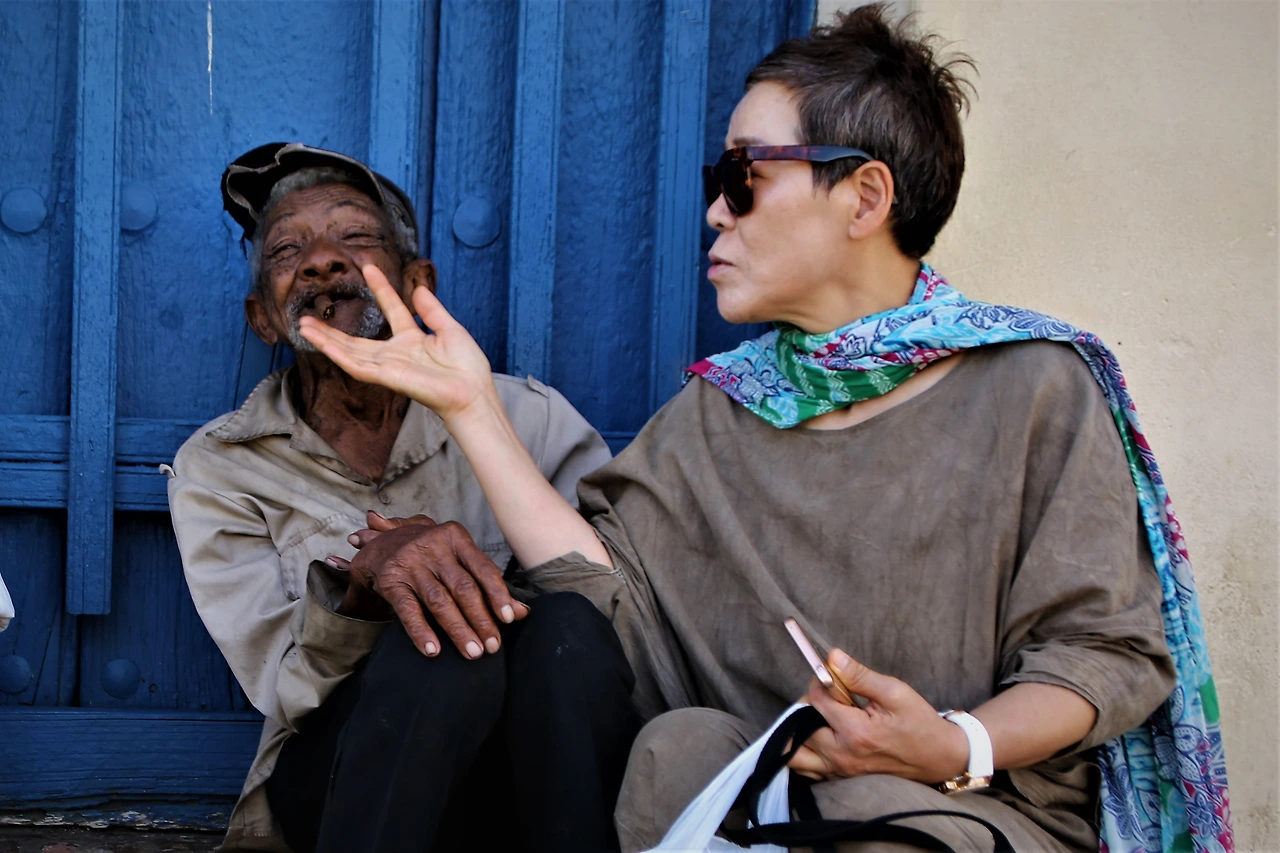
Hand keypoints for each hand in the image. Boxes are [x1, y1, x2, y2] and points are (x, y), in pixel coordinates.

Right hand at [299, 264, 497, 422]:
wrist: (473, 393)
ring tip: (304, 325)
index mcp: (413, 341)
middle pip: (356, 340)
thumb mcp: (450, 330)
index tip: (368, 267)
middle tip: (307, 315)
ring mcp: (389, 367)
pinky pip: (358, 366)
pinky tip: (322, 343)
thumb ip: (431, 310)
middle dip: (331, 330)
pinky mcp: (388, 378)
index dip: (381, 288)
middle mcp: (396, 354)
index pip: (391, 309)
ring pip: (349, 352)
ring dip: (326, 340)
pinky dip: (338, 354)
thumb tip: (418, 287)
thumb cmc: (467, 368)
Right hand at [328, 511, 529, 658]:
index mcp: (456, 537)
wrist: (382, 544)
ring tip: (472, 653)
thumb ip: (489, 585)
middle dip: (481, 620)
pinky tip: (433, 651)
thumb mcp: (460, 560)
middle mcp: (434, 547)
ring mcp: (411, 563)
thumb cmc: (432, 556)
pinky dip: (421, 632)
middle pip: (463, 588)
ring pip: (439, 601)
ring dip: (458, 630)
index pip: (483, 568)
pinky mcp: (391, 580)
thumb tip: (522, 612)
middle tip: (492, 647)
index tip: (509, 619)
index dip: (498, 595)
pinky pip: (408, 610)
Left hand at [788, 649, 968, 783]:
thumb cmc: (920, 723)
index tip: (833, 676)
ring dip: (798, 730)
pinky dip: (803, 751)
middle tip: (829, 696)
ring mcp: (839, 771)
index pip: (815, 701)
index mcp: (855, 732)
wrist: (939, 757)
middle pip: (799, 725)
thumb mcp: (895, 692)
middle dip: (808, 704)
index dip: (820, 682)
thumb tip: (832, 657)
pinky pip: (805, 769)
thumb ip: (860, 676)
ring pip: (795, 753)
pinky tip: (818, 735)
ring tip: (819, 716)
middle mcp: (842, 755)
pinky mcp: (840, 778)